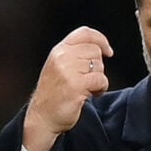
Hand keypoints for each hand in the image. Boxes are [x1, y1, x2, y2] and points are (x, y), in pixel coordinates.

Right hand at [23, 26, 113, 150]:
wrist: (42, 118)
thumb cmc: (53, 94)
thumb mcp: (59, 67)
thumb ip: (74, 55)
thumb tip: (100, 48)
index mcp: (58, 51)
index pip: (84, 33)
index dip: (100, 39)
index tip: (108, 51)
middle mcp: (62, 58)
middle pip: (95, 51)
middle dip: (98, 66)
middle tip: (90, 79)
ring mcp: (68, 71)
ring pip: (99, 65)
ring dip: (99, 78)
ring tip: (89, 88)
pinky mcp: (75, 86)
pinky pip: (100, 80)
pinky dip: (101, 88)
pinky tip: (93, 94)